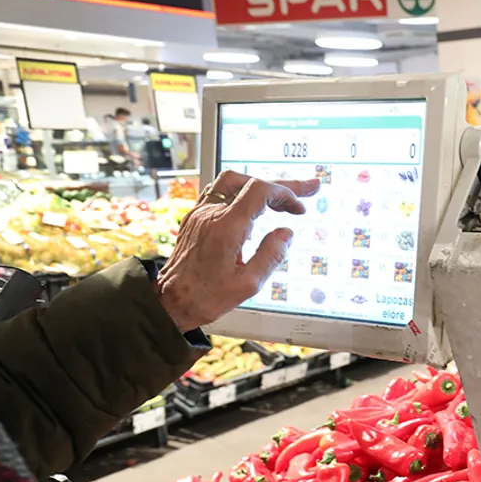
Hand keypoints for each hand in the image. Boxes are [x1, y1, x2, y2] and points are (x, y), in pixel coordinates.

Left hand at [157, 171, 318, 332]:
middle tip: (308, 188)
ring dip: (260, 185)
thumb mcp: (248, 284)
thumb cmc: (207, 296)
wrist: (172, 299)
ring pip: (233, 182)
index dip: (285, 194)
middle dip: (282, 185)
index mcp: (225, 228)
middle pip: (250, 182)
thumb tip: (286, 234)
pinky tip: (256, 205)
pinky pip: (220, 191)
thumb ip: (271, 255)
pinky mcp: (196, 217)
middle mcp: (211, 214)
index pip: (259, 191)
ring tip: (282, 196)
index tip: (299, 209)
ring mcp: (201, 213)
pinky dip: (243, 192)